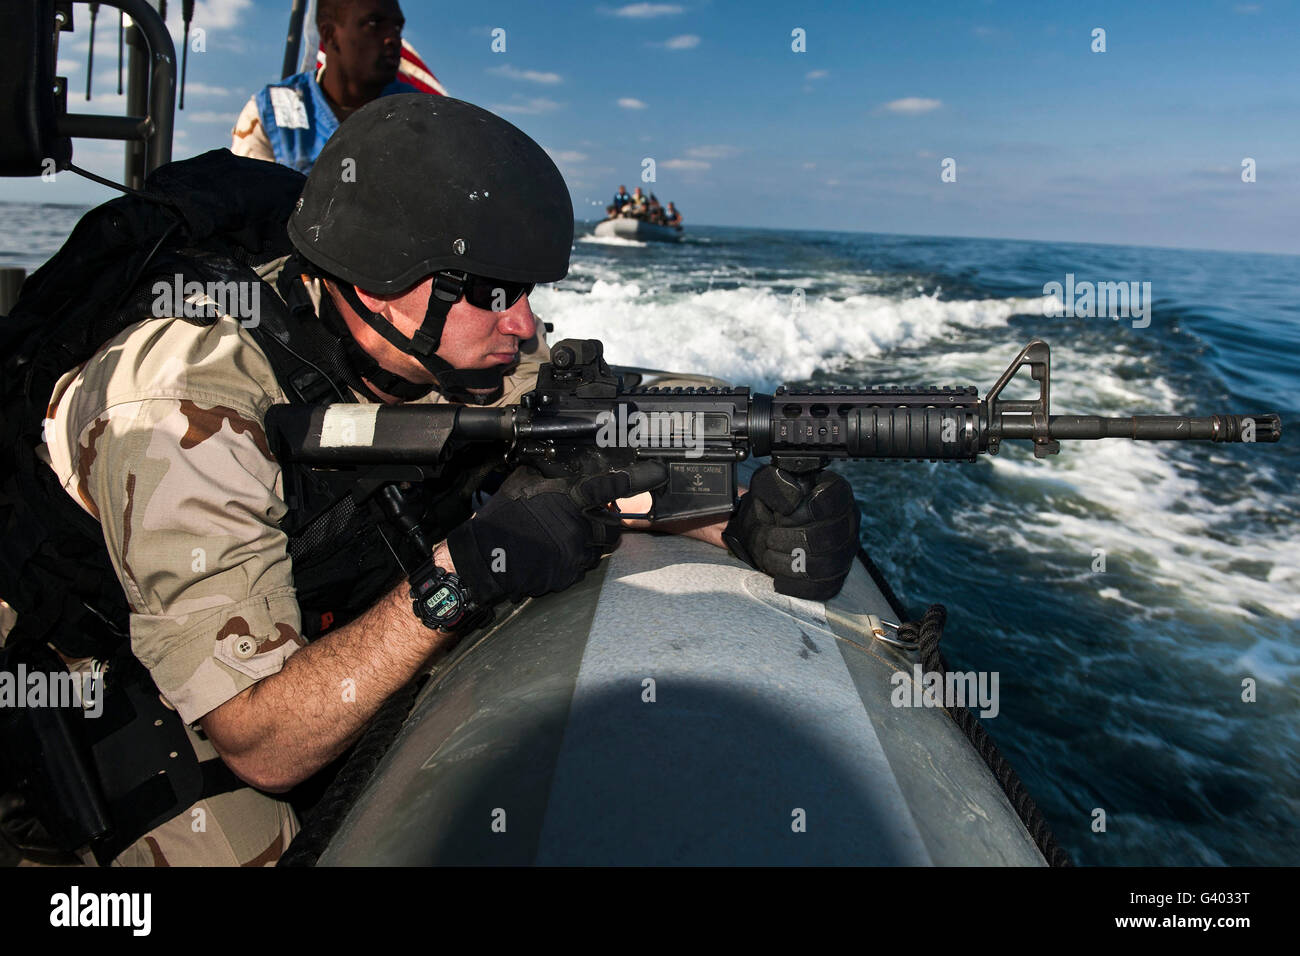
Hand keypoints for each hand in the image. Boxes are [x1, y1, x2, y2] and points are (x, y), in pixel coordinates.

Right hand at [447, 462, 667, 602]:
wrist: (487, 558)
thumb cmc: (503, 519)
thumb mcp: (523, 484)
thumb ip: (549, 473)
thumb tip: (564, 462)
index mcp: (569, 498)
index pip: (609, 486)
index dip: (636, 479)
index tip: (656, 474)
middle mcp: (578, 525)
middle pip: (612, 524)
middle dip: (604, 522)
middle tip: (585, 519)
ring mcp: (577, 552)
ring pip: (599, 546)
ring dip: (590, 541)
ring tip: (563, 537)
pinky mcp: (572, 574)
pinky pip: (585, 565)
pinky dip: (575, 559)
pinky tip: (554, 554)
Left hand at [722, 466, 859, 599]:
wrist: (771, 525)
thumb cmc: (774, 501)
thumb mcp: (767, 483)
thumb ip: (775, 485)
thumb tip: (789, 504)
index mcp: (837, 492)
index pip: (828, 503)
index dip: (798, 513)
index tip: (779, 515)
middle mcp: (849, 520)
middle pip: (827, 538)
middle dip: (788, 540)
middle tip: (768, 537)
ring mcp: (846, 550)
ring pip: (825, 565)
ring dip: (788, 563)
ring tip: (769, 555)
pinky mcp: (838, 575)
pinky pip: (823, 588)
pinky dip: (796, 586)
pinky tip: (778, 578)